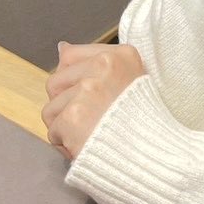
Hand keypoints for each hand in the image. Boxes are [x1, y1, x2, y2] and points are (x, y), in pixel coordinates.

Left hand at [42, 41, 145, 159]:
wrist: (153, 155)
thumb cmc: (141, 122)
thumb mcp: (129, 79)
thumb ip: (93, 63)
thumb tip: (61, 48)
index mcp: (119, 55)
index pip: (69, 56)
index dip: (74, 82)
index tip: (93, 97)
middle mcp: (104, 66)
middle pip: (55, 82)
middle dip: (66, 104)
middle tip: (92, 119)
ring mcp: (88, 90)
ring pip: (51, 108)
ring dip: (65, 126)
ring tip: (91, 133)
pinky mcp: (74, 117)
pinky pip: (53, 131)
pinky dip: (65, 144)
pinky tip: (86, 145)